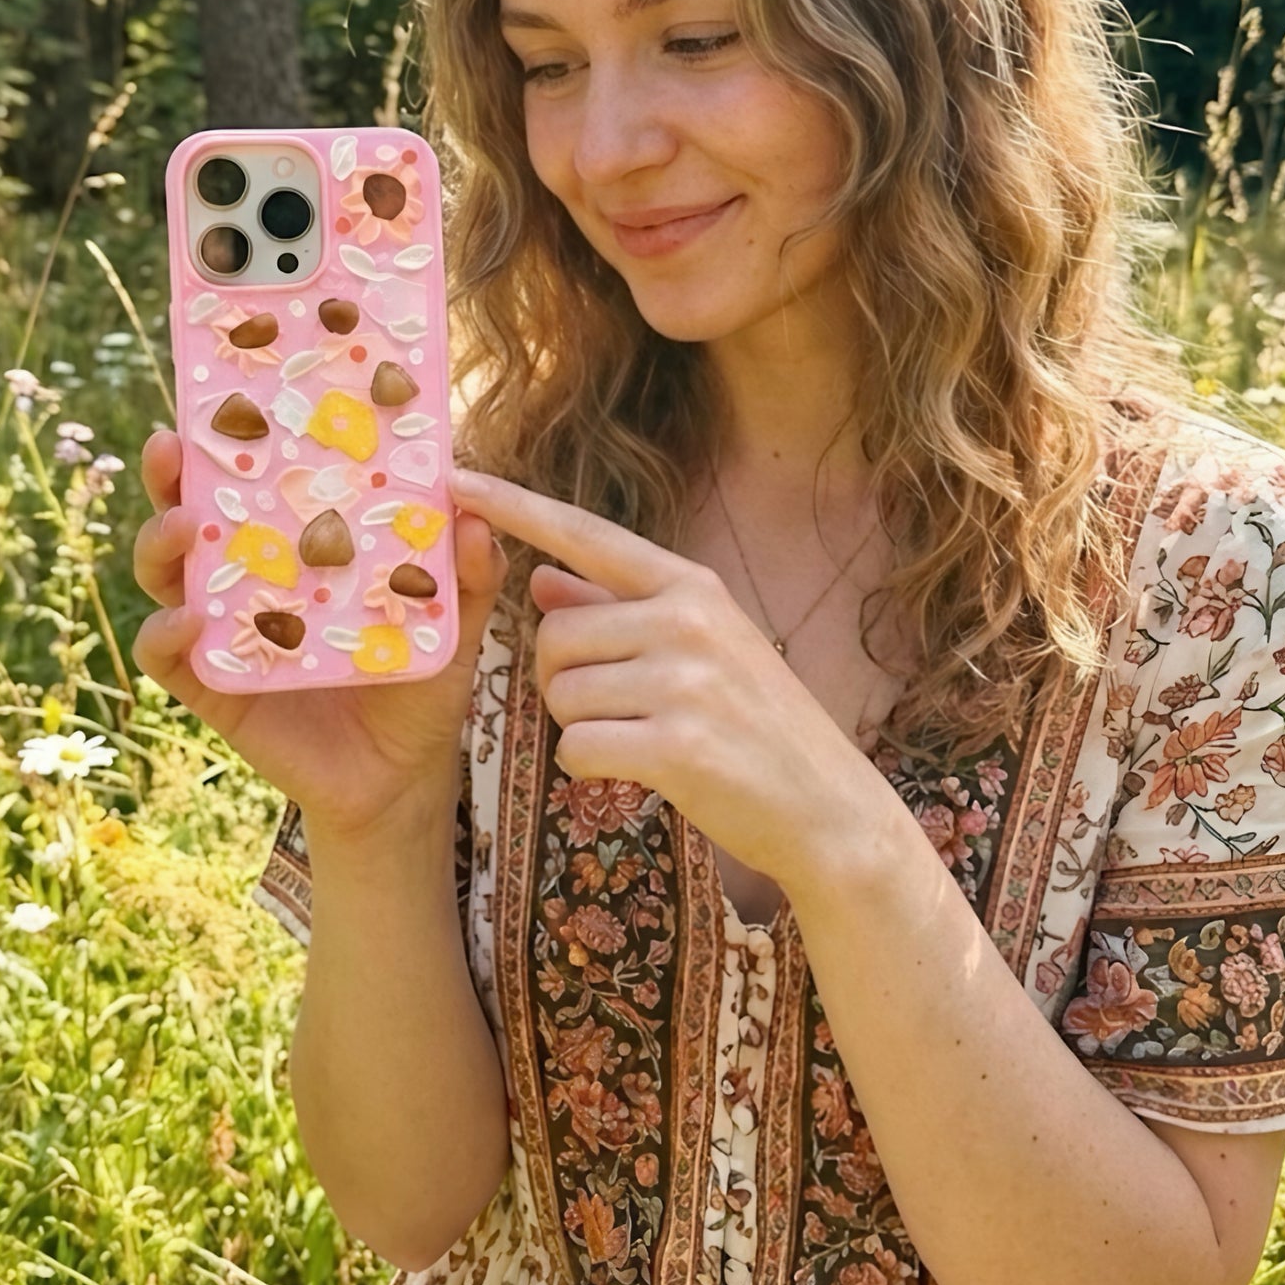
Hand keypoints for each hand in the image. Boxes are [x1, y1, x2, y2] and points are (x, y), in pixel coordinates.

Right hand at [134, 429, 508, 845]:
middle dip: (172, 473)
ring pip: (167, 576)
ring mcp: (225, 631)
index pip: (258, 479)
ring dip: (160, 543)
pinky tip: (187, 621)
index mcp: (300, 545)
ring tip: (181, 525)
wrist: (402, 775)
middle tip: (173, 443)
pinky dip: (166, 637)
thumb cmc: (421, 680)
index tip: (228, 391)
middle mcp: (251, 579)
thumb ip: (471, 572)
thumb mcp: (455, 620)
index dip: (236, 436)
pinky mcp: (214, 690)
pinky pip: (170, 659)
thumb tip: (474, 512)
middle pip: (192, 512)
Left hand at [446, 465, 871, 891]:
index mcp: (691, 585)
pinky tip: (641, 770)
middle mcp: (687, 620)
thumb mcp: (700, 646)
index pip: (585, 534)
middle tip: (618, 707)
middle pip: (554, 634)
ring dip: (579, 726)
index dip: (515, 506)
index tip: (456, 478)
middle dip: (562, 678)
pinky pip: (577, 747)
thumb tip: (540, 576)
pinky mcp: (677, 746)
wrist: (827, 807)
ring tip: (641, 737)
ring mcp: (684, 681)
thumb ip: (617, 607)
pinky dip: (591, 767)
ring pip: (561, 694)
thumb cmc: (756, 723)